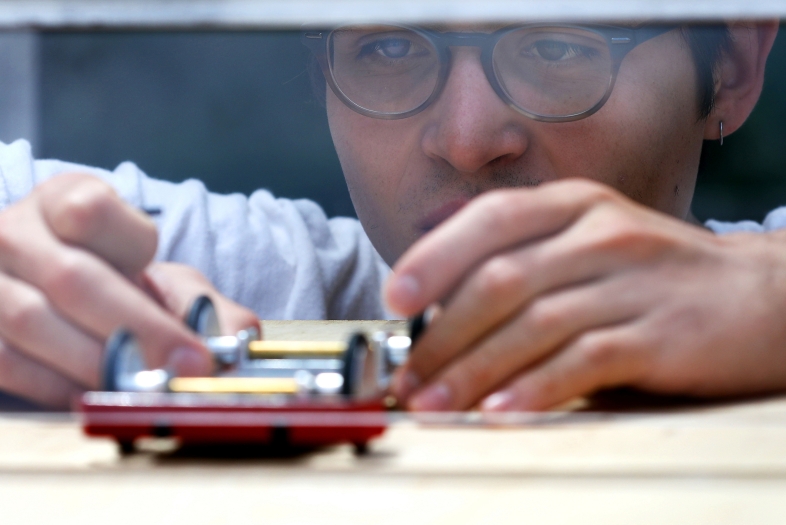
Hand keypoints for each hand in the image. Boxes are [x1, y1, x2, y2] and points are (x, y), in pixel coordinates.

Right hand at [0, 174, 257, 407]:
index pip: (91, 211)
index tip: (165, 276)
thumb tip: (238, 337)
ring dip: (99, 362)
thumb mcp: (159, 276)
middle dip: (141, 329)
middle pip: (72, 278)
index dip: (134, 247)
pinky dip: (54, 384)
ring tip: (149, 383)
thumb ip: (202, 302)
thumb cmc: (116, 281)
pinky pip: (6, 360)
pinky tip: (97, 392)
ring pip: (32, 322)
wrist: (56, 291)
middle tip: (189, 363)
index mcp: (63, 200)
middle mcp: (15, 232)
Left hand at [386, 179, 785, 410]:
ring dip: (474, 370)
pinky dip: (534, 388)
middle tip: (407, 374)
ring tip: (435, 402)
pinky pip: (583, 361)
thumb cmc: (654, 274)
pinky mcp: (660, 333)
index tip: (395, 300)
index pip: (490, 219)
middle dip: (442, 333)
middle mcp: (601, 233)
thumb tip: (441, 307)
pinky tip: (500, 411)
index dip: (434, 258)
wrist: (760, 296)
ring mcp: (632, 282)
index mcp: (574, 205)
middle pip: (501, 279)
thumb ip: (525, 262)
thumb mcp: (590, 245)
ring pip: (533, 324)